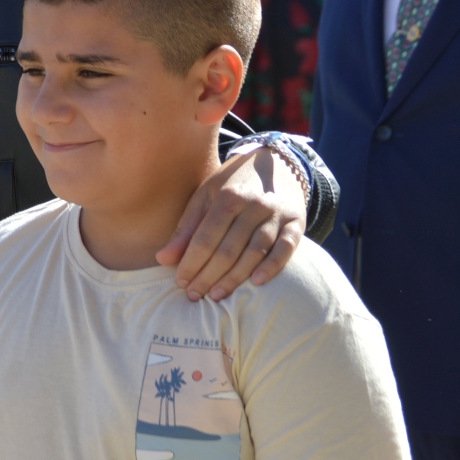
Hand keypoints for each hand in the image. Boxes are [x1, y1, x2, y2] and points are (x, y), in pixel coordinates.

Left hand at [156, 146, 305, 300]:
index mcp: (227, 197)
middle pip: (228, 249)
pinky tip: (257, 283)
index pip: (205, 237)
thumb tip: (163, 260)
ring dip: (235, 278)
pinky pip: (286, 249)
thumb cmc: (233, 185)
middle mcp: (253, 205)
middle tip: (194, 295)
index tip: (180, 282)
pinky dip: (272, 267)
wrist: (276, 163)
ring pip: (254, 252)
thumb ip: (186, 229)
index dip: (191, 262)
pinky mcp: (296, 223)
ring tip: (217, 295)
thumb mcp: (205, 197)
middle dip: (208, 275)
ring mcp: (276, 215)